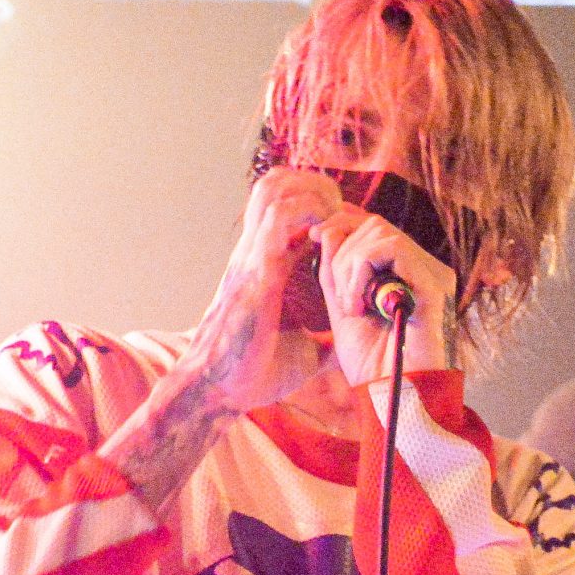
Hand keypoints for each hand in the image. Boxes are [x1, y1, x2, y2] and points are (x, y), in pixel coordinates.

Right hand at [184, 167, 341, 415]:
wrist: (218, 391)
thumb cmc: (254, 372)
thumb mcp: (306, 353)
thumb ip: (329, 340)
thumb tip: (355, 348)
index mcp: (268, 264)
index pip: (289, 206)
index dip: (321, 202)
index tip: (349, 225)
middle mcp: (257, 251)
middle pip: (278, 183)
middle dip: (316, 184)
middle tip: (342, 210)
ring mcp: (252, 256)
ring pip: (274, 189)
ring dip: (311, 191)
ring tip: (334, 217)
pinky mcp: (255, 269)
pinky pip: (278, 219)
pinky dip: (306, 213)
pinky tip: (326, 236)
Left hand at [313, 200, 461, 386]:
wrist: (393, 400)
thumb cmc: (372, 365)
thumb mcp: (343, 309)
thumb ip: (336, 271)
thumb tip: (328, 229)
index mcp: (405, 273)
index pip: (374, 226)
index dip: (342, 224)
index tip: (315, 237)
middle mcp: (423, 269)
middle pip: (373, 224)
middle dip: (341, 253)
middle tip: (340, 299)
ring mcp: (432, 274)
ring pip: (379, 232)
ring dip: (350, 267)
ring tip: (351, 307)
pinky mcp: (434, 283)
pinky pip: (390, 248)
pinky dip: (363, 270)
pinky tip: (360, 306)